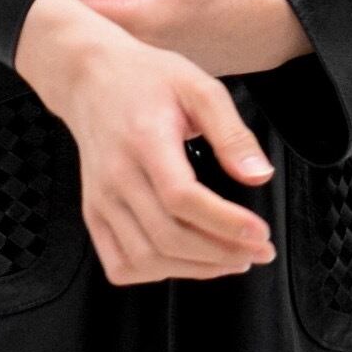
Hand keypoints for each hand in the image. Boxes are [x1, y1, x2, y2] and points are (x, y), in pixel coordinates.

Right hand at [14, 0, 277, 286]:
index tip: (261, 233)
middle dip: (222, 252)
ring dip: (196, 269)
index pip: (182, 198)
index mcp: (144, 141)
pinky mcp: (93, 213)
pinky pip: (120, 264)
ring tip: (233, 259)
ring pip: (146, 258)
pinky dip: (157, 273)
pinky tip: (188, 261)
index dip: (225, 223)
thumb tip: (260, 176)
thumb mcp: (199, 88)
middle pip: (167, 236)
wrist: (90, 78)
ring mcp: (100, 199)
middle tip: (260, 251)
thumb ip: (232, 133)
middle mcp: (115, 176)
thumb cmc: (148, 80)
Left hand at [58, 0, 312, 76]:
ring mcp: (151, 73)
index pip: (76, 17)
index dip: (56, 4)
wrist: (272, 25)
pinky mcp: (163, 83)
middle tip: (60, 7)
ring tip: (93, 23)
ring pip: (105, 59)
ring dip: (94, 42)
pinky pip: (128, 68)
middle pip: (85, 44)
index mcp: (139, 19)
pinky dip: (119, 56)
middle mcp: (140, 54)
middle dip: (69, 26)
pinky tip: (122, 44)